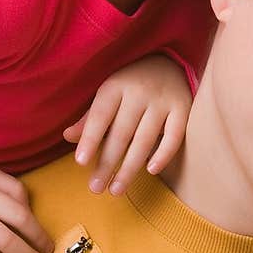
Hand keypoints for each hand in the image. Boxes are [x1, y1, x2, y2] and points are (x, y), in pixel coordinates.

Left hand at [63, 54, 191, 194]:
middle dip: (107, 163)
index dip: (90, 138)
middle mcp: (140, 91)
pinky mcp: (183, 108)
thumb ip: (90, 117)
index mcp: (116, 85)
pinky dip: (163, 154)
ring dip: (130, 168)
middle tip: (96, 188)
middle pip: (121, 133)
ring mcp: (163, 100)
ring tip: (116, 190)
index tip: (80, 163)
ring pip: (145, 139)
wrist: (169, 62)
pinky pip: (175, 136)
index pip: (100, 115)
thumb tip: (68, 137)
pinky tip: (151, 171)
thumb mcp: (108, 93)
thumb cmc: (131, 84)